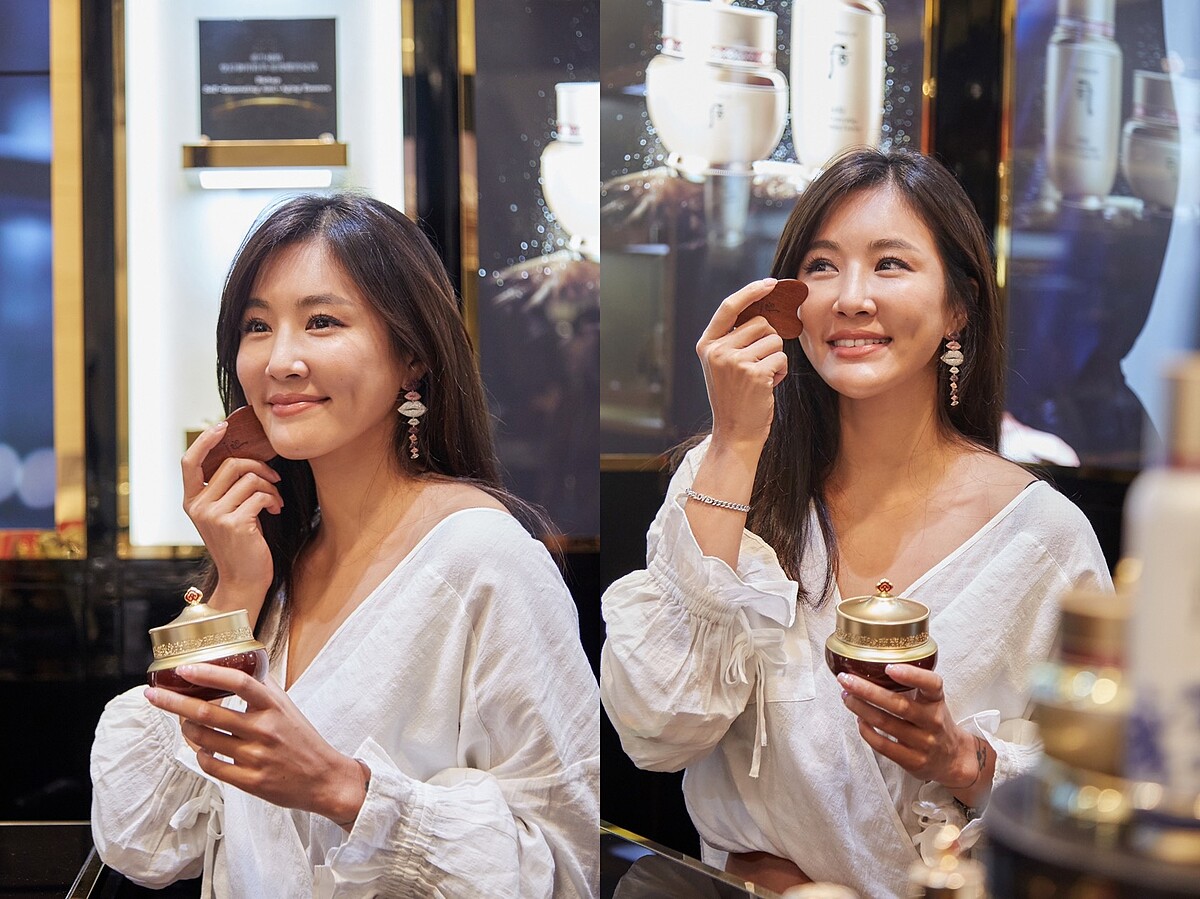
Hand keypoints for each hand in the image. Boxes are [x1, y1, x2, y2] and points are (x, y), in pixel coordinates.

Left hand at [146, 664, 367, 828]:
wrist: (323, 778)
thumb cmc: (302, 739)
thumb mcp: (288, 708)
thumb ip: (263, 689)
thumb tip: (240, 666)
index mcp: (274, 707)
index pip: (239, 683)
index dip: (209, 674)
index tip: (184, 669)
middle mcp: (264, 730)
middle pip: (209, 713)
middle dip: (174, 703)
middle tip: (154, 694)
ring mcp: (256, 758)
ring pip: (204, 740)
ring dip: (186, 730)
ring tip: (182, 723)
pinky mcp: (250, 782)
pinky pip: (211, 766)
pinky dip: (200, 755)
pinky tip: (200, 748)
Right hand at [182, 420, 281, 620]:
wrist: (244, 579)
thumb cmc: (240, 544)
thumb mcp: (225, 514)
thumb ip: (225, 490)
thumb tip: (245, 458)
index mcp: (192, 502)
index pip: (189, 463)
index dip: (205, 441)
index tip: (222, 426)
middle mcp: (198, 507)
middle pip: (231, 464)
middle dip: (259, 467)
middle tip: (273, 479)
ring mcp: (214, 515)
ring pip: (249, 478)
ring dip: (270, 486)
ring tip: (275, 501)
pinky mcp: (234, 523)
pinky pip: (260, 495)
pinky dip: (273, 499)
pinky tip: (275, 510)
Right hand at [696, 279, 791, 451]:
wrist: (735, 433)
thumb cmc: (736, 397)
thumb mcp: (725, 364)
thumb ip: (736, 338)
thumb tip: (767, 307)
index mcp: (707, 344)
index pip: (729, 306)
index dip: (751, 291)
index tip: (770, 284)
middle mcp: (716, 350)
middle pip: (760, 323)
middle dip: (768, 342)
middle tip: (758, 366)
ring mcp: (733, 361)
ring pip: (774, 339)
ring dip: (775, 358)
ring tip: (761, 378)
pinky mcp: (753, 373)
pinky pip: (780, 357)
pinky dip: (780, 371)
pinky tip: (767, 386)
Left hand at [837, 665, 991, 805]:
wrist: (952, 758)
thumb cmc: (932, 721)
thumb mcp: (931, 700)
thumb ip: (911, 685)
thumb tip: (871, 665)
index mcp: (937, 701)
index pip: (931, 684)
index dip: (911, 675)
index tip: (889, 667)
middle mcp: (933, 721)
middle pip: (898, 705)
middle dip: (867, 691)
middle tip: (846, 679)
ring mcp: (924, 743)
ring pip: (886, 723)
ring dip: (860, 708)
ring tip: (846, 696)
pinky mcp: (913, 761)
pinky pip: (883, 745)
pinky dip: (866, 731)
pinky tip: (858, 720)